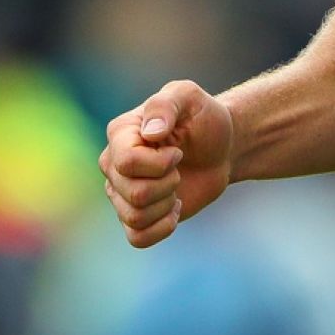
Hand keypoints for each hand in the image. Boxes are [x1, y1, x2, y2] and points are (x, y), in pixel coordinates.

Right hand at [99, 79, 233, 247]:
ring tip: (177, 185)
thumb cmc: (203, 117)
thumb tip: (151, 133)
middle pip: (134, 193)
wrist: (221, 146)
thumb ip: (167, 104)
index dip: (159, 163)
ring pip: (135, 217)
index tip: (178, 151)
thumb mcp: (189, 97)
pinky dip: (162, 228)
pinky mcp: (136, 215)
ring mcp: (121, 192)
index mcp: (120, 133)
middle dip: (168, 183)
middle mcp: (113, 164)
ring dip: (167, 204)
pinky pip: (137, 238)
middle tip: (180, 167)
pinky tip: (176, 208)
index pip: (126, 162)